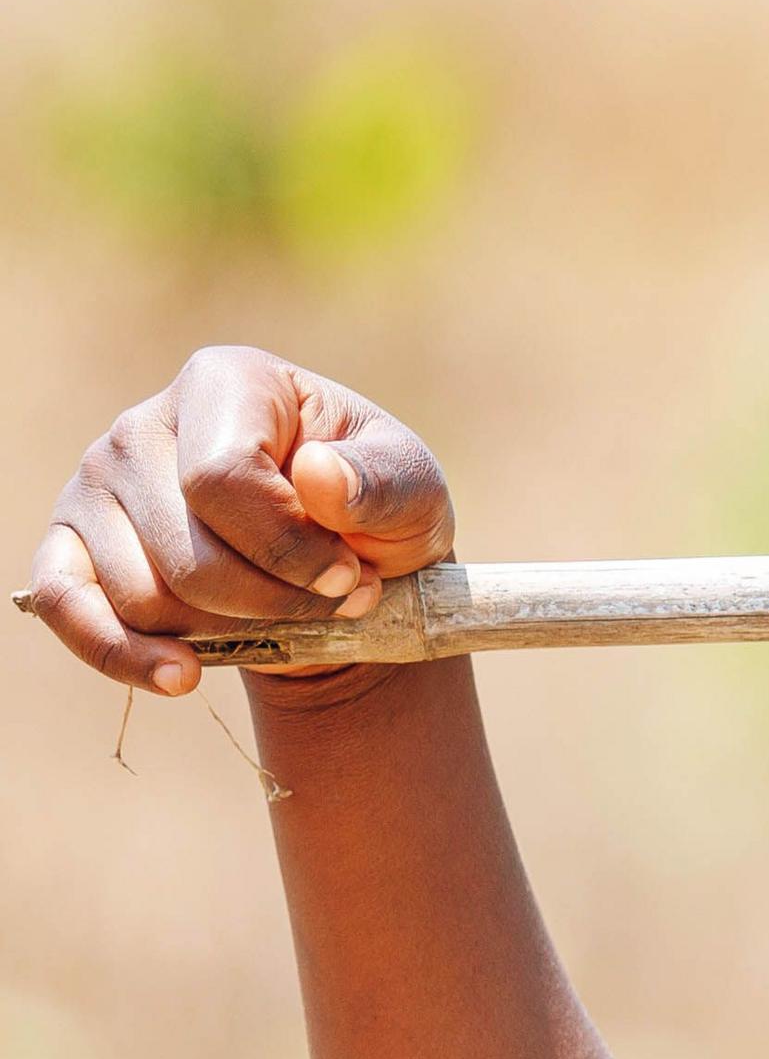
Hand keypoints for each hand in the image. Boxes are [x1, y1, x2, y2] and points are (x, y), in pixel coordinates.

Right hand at [27, 346, 455, 701]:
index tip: (352, 577)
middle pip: (186, 551)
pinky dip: (122, 654)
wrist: (339, 556)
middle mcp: (143, 425)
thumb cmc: (374, 507)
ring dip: (228, 628)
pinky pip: (64, 605)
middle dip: (273, 600)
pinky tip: (181, 676)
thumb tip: (319, 478)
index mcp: (225, 382)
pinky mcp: (69, 543)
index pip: (222, 478)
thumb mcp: (414, 489)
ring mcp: (95, 485)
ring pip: (144, 595)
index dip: (290, 549)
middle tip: (335, 601)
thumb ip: (381, 482)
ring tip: (288, 613)